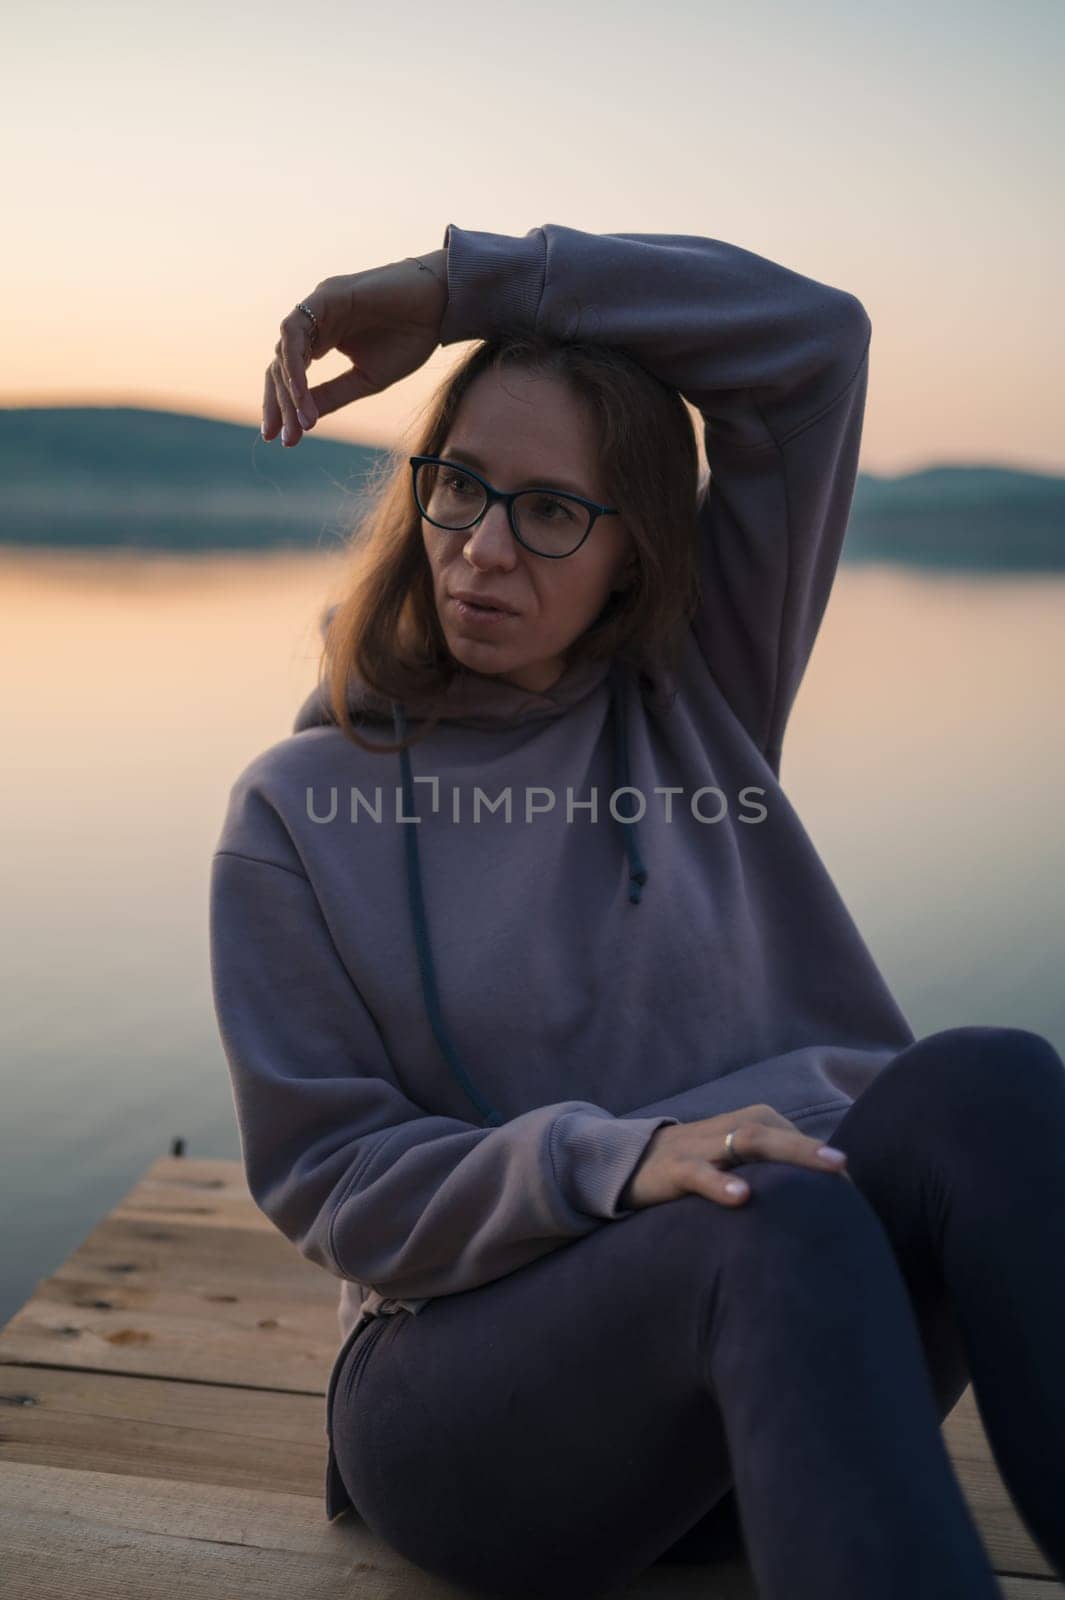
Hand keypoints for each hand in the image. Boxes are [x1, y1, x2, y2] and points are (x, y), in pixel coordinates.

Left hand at [262, 248, 448, 446]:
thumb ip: (333, 395)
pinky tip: (300, 392)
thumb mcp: (366, 378)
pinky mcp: (324, 295)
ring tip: (300, 423)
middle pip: (280, 367)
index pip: (290, 376)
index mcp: (323, 339)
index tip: (286, 441)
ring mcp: (317, 307)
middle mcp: (314, 323)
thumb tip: (303, 420)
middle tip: (287, 440)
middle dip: (281, 406)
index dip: (284, 408)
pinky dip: (294, 364)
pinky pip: (294, 332)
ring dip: (287, 390)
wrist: (440, 304)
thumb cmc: (410, 338)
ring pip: (283, 352)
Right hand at [619, 1104, 851, 1210]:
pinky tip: (742, 1198)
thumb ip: (772, 1172)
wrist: (625, 1163)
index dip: (822, 1161)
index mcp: (746, 1124)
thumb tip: (826, 1198)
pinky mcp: (673, 1169)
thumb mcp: (736, 1165)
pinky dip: (720, 1183)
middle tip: (845, 1167)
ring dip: (787, 1153)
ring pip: (748, 1142)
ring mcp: (700, 1147)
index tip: (854, 1192)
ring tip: (821, 1170)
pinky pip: (699, 1174)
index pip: (792, 1137)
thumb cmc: (695, 1170)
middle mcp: (727, 1128)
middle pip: (775, 1132)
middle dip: (810, 1149)